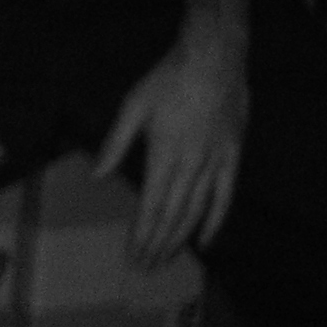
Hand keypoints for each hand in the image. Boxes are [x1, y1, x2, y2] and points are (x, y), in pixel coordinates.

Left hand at [95, 16, 247, 267]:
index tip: (133, 254)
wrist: (213, 60)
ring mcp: (215, 162)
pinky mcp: (232, 156)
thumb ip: (115, 145)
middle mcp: (191, 165)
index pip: (151, 206)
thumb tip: (95, 176)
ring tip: (167, 259)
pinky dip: (216, 220)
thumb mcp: (132, 108)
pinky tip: (206, 240)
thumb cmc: (167, 81)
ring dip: (181, 239)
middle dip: (157, 244)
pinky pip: (225, 196)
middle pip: (173, 215)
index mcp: (163, 155)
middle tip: (145, 267)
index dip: (142, 234)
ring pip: (197, 211)